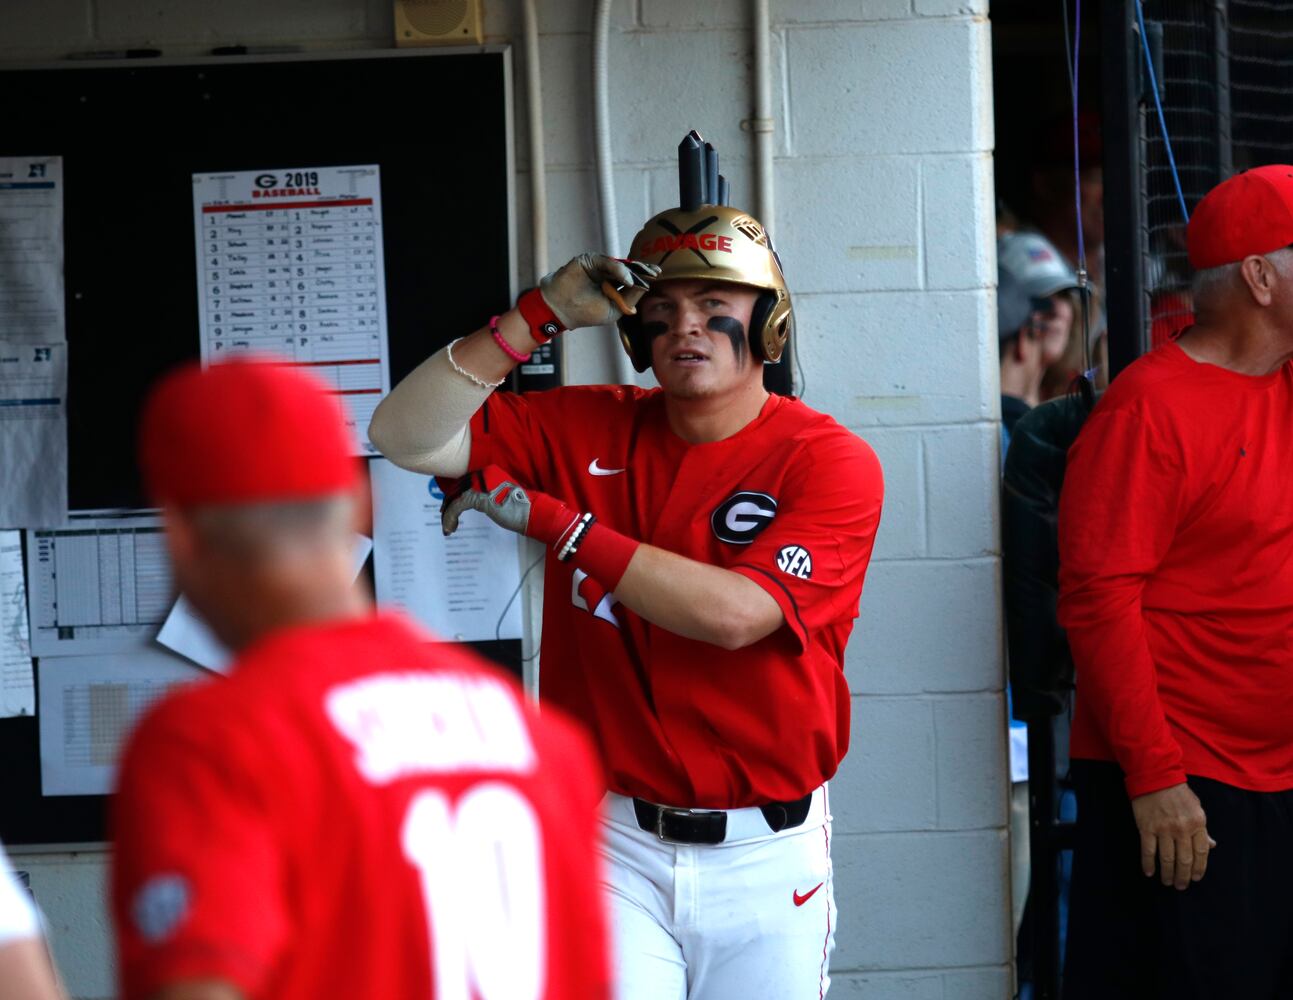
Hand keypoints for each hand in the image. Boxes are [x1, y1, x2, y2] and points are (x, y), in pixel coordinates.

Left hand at [441, 466, 579, 544]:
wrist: (533, 513)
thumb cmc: (519, 508)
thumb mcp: (498, 497)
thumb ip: (485, 495)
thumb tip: (470, 501)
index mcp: (487, 472)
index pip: (463, 482)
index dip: (453, 496)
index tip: (448, 508)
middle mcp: (482, 474)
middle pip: (456, 488)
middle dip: (448, 505)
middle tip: (446, 519)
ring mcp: (480, 485)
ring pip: (454, 497)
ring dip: (447, 514)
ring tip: (448, 527)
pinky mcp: (479, 497)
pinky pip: (456, 506)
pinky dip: (450, 518)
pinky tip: (450, 528)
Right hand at [539, 254, 659, 328]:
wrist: (562, 309)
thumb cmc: (586, 312)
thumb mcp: (614, 309)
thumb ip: (630, 297)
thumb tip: (645, 285)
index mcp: (613, 286)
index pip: (632, 279)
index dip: (644, 276)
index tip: (657, 274)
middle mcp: (607, 274)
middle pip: (629, 268)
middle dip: (643, 269)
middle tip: (656, 271)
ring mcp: (598, 266)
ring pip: (620, 265)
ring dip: (634, 270)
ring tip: (644, 278)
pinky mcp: (590, 261)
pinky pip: (607, 263)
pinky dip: (619, 270)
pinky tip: (628, 279)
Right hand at [1130, 782, 1215, 889]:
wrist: (1155, 776)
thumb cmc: (1178, 792)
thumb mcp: (1197, 808)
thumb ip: (1203, 829)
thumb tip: (1212, 846)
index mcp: (1198, 823)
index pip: (1202, 852)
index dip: (1199, 868)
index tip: (1195, 878)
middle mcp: (1182, 829)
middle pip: (1184, 859)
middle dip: (1183, 876)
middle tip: (1181, 886)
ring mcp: (1163, 829)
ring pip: (1167, 858)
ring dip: (1167, 873)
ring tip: (1167, 882)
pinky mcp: (1147, 828)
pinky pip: (1148, 850)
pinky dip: (1148, 863)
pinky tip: (1149, 872)